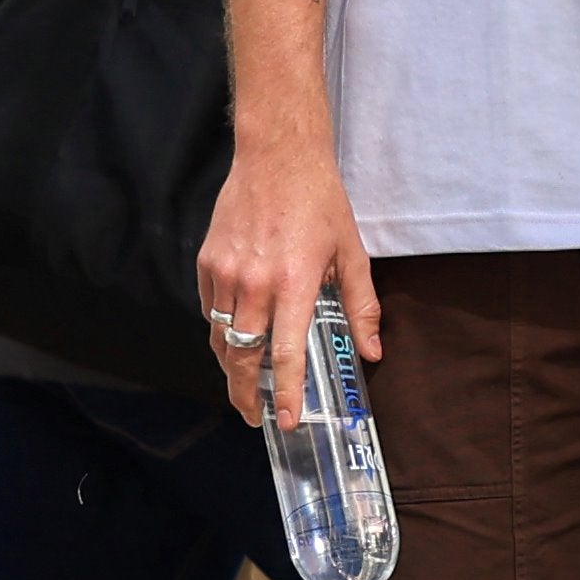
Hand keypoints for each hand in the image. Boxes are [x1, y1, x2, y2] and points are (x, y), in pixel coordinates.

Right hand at [195, 134, 381, 436]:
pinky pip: (211, 311)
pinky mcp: (207, 263)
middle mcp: (255, 284)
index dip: (286, 393)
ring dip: (232, 369)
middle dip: (247, 394)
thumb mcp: (352, 253)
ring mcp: (226, 274)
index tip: (286, 422)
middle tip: (256, 417)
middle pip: (243, 357)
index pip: (286, 353)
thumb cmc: (320, 204)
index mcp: (295, 284)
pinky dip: (223, 330)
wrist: (277, 158)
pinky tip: (237, 338)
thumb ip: (361, 306)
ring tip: (245, 389)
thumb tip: (372, 350)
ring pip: (222, 338)